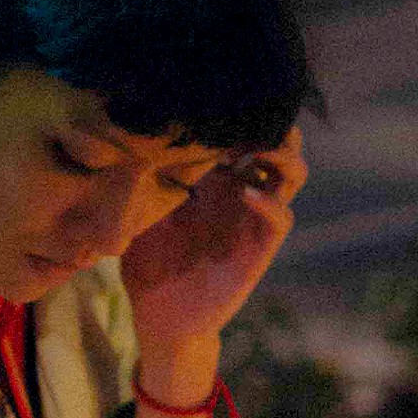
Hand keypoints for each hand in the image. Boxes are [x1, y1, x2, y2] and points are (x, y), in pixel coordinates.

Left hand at [119, 124, 307, 353]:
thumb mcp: (136, 215)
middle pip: (277, 140)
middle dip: (268, 122)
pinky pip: (282, 218)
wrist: (162, 318)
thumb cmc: (148, 264)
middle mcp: (239, 191)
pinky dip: (272, 203)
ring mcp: (254, 217)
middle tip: (244, 117)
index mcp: (212, 177)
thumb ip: (138, 180)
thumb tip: (125, 139)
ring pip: (292, 173)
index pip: (240, 131)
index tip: (215, 100)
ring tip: (257, 150)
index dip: (237, 111)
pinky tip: (247, 195)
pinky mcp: (260, 248)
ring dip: (282, 154)